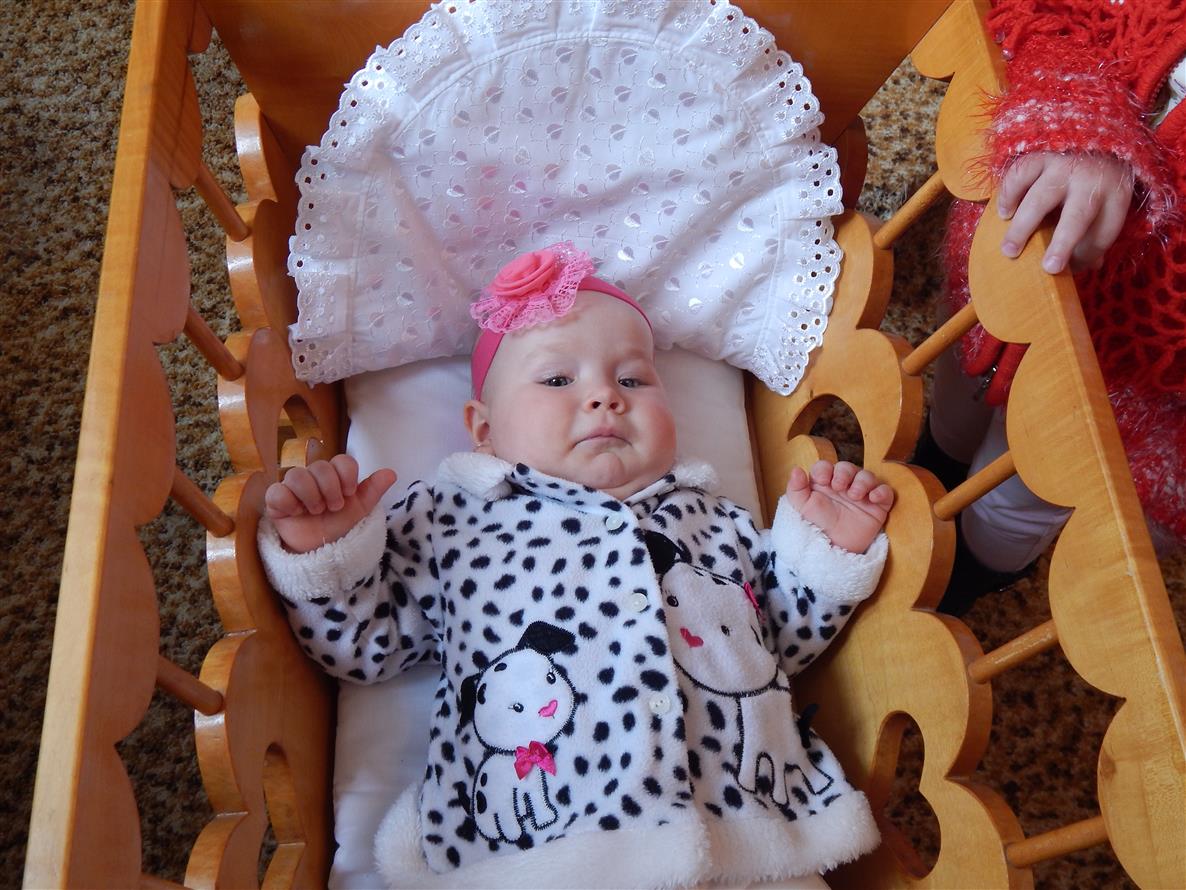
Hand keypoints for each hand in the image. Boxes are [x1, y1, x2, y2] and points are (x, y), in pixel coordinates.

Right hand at [265, 455, 396, 553]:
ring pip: (296, 475)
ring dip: (311, 496)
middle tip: (333, 507)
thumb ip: (373, 490)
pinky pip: (276, 491)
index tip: (350, 493)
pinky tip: (296, 513)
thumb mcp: (359, 510)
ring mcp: (293, 487)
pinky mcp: (276, 500)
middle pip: (319, 466)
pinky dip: (288, 503)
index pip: (341, 460)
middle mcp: (313, 477)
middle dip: (330, 489)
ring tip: (316, 512)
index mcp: (335, 476)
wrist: (322, 551)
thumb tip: (391, 473)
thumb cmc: (340, 526)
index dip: (347, 475)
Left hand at [785, 460, 894, 553]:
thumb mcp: (802, 508)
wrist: (835, 549)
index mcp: (824, 483)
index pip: (826, 466)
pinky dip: (882, 491)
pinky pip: (886, 491)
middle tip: (839, 487)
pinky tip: (873, 498)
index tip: (823, 479)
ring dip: (862, 482)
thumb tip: (796, 469)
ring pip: (868, 476)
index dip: (824, 469)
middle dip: (844, 473)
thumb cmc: (817, 526)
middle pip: (848, 467)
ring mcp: (862, 494)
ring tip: (854, 496)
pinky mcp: (877, 505)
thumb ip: (796, 489)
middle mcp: (844, 485)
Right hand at [997, 151, 1132, 273]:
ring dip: (1023, 227)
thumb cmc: (1100, 169)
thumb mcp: (1112, 194)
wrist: (1098, 118)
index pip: (1104, 232)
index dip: (1087, 255)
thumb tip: (1089, 265)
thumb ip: (1100, 229)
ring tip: (1008, 250)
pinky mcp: (1041, 152)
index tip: (1067, 269)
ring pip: (1040, 199)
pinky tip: (1004, 213)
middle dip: (1062, 244)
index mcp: (1116, 193)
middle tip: (1047, 267)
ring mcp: (1064, 163)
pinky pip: (1020, 176)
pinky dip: (1008, 196)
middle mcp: (1091, 177)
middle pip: (1077, 216)